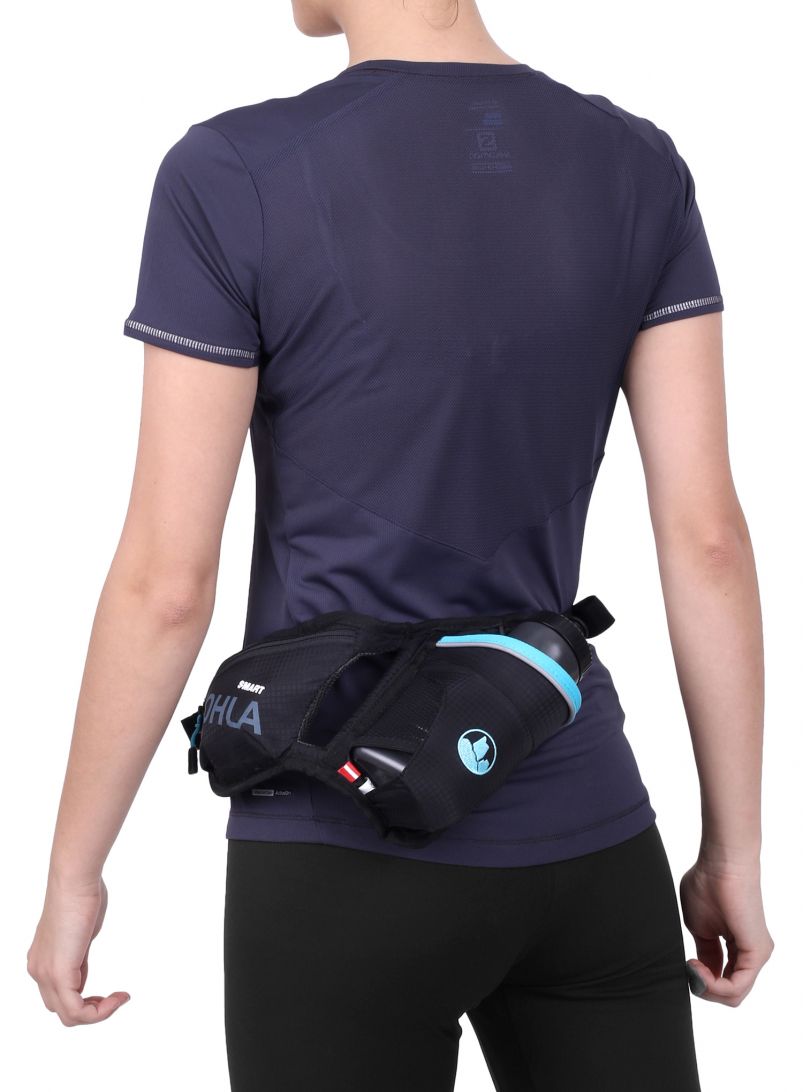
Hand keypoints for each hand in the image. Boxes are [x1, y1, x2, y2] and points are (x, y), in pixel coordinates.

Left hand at [27, 874, 130, 1024]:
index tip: (111, 992)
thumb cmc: (81, 892)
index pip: (60, 995)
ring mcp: (45, 974)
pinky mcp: (58, 974)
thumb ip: (78, 949)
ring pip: (68, 1016)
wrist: (75, 880)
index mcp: (42, 960)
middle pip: (61, 1010)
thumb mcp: (80, 929)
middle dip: (91, 1010)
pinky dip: (100, 1012)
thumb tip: (81, 958)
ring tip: (119, 999)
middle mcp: (38, 971)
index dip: (87, 999)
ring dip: (97, 1014)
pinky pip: (76, 1011)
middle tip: (115, 999)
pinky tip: (118, 998)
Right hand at [679, 854, 773, 1006]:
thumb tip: (701, 970)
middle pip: (730, 995)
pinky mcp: (757, 953)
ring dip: (707, 987)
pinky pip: (737, 987)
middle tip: (688, 969)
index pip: (722, 981)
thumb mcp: (699, 927)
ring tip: (692, 966)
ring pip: (734, 996)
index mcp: (738, 947)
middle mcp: (751, 954)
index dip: (699, 981)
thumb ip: (704, 951)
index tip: (684, 965)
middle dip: (704, 989)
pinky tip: (698, 968)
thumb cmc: (707, 884)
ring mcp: (757, 955)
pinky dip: (714, 985)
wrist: (721, 864)